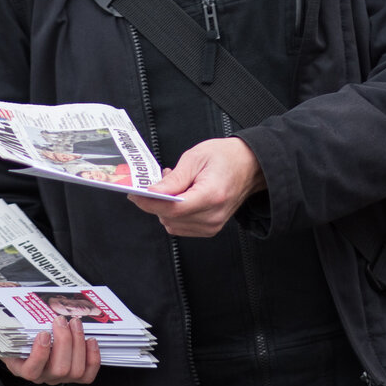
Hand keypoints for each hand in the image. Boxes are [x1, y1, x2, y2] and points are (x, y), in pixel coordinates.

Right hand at [0, 317, 100, 384]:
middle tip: (63, 319)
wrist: (33, 337)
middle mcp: (42, 375)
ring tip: (75, 321)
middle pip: (59, 369)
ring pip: (75, 370)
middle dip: (64, 343)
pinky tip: (91, 339)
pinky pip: (88, 374)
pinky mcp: (77, 372)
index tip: (43, 332)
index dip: (41, 355)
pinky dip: (93, 358)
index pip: (32, 370)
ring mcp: (60, 375)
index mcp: (21, 366)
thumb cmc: (14, 333)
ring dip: (78, 344)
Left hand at [128, 136, 265, 237]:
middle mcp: (213, 215)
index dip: (150, 202)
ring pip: (172, 225)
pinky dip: (174, 213)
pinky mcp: (210, 228)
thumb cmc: (227, 157)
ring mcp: (213, 225)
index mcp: (211, 195)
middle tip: (159, 180)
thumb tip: (152, 192)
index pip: (173, 209)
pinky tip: (180, 197)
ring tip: (174, 186)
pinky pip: (181, 227)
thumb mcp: (196, 158)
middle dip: (156, 201)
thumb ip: (173, 179)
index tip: (135, 194)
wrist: (250, 166)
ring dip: (165, 208)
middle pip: (170, 218)